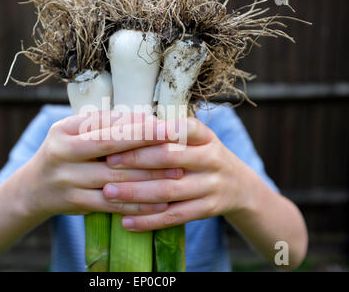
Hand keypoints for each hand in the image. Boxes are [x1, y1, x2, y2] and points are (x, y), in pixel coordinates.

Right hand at [19, 111, 183, 218]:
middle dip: (147, 143)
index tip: (163, 123)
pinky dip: (138, 204)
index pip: (105, 123)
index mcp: (64, 130)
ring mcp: (68, 180)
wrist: (34, 188)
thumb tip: (146, 119)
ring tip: (177, 173)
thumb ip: (101, 125)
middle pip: (111, 147)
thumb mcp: (72, 132)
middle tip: (178, 143)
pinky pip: (113, 205)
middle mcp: (63, 153)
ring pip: (116, 179)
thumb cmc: (64, 153)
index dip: (136, 124)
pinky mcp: (76, 203)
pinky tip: (160, 202)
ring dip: (150, 177)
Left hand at [103, 117, 256, 230]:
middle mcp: (211, 158)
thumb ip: (167, 133)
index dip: (150, 131)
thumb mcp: (195, 138)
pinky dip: (149, 221)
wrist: (240, 186)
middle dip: (136, 160)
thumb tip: (120, 126)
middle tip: (107, 163)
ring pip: (169, 190)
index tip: (120, 133)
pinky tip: (126, 222)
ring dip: (136, 192)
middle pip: (170, 158)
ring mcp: (211, 185)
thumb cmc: (202, 156)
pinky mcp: (208, 209)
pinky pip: (175, 216)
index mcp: (204, 135)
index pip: (179, 128)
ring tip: (109, 193)